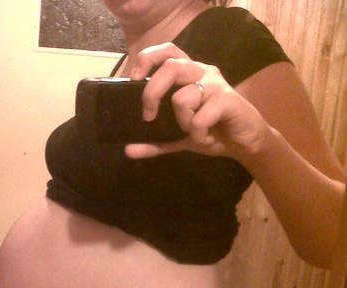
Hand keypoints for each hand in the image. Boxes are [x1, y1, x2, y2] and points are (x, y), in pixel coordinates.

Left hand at [125, 42, 269, 160]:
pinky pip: (200, 118)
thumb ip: (155, 142)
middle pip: (170, 66)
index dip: (147, 59)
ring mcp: (215, 85)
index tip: (132, 79)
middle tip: (148, 116)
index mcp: (189, 74)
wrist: (246, 144)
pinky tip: (206, 139)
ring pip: (182, 98)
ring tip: (194, 133)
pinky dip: (197, 134)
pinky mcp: (228, 100)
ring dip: (182, 122)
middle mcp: (201, 72)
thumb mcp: (180, 138)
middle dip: (152, 92)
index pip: (167, 51)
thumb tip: (128, 150)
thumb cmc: (213, 132)